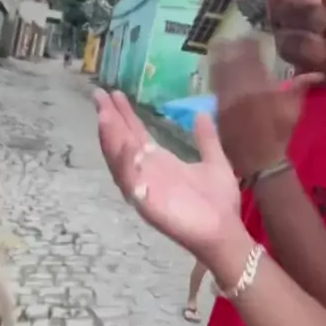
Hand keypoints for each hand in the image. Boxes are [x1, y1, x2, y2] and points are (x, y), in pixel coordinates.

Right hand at [94, 90, 241, 264]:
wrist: (227, 232)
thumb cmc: (219, 202)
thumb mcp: (215, 162)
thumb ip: (206, 139)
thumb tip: (201, 113)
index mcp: (160, 163)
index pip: (135, 135)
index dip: (124, 115)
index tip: (113, 94)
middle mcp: (147, 174)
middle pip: (122, 143)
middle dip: (110, 120)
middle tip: (98, 95)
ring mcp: (145, 189)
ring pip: (120, 162)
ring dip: (111, 139)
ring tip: (104, 115)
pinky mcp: (148, 205)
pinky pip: (132, 184)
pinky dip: (126, 165)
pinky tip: (125, 145)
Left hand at [211, 38, 322, 177]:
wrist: (260, 160)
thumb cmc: (279, 134)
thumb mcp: (293, 110)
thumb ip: (300, 87)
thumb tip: (318, 74)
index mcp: (262, 87)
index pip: (253, 57)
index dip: (250, 44)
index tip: (251, 36)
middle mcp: (242, 90)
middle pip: (232, 60)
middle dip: (232, 47)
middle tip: (233, 38)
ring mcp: (226, 100)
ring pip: (220, 71)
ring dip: (220, 57)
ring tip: (220, 46)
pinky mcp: (217, 109)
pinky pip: (214, 86)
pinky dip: (214, 74)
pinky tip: (214, 67)